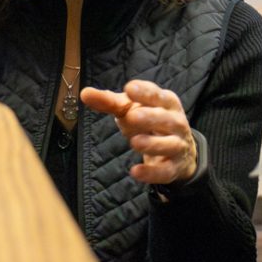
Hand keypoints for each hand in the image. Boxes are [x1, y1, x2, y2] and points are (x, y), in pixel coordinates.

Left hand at [79, 80, 196, 184]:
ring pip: (170, 144)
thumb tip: (84, 93)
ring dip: (153, 144)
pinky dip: (152, 173)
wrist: (177, 151)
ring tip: (134, 142)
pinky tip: (135, 172)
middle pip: (166, 118)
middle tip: (132, 116)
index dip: (145, 92)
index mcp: (166, 103)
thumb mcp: (130, 109)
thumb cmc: (149, 121)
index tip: (129, 88)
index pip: (158, 95)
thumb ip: (108, 102)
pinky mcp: (174, 167)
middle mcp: (176, 122)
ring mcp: (177, 145)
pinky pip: (165, 171)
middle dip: (151, 117)